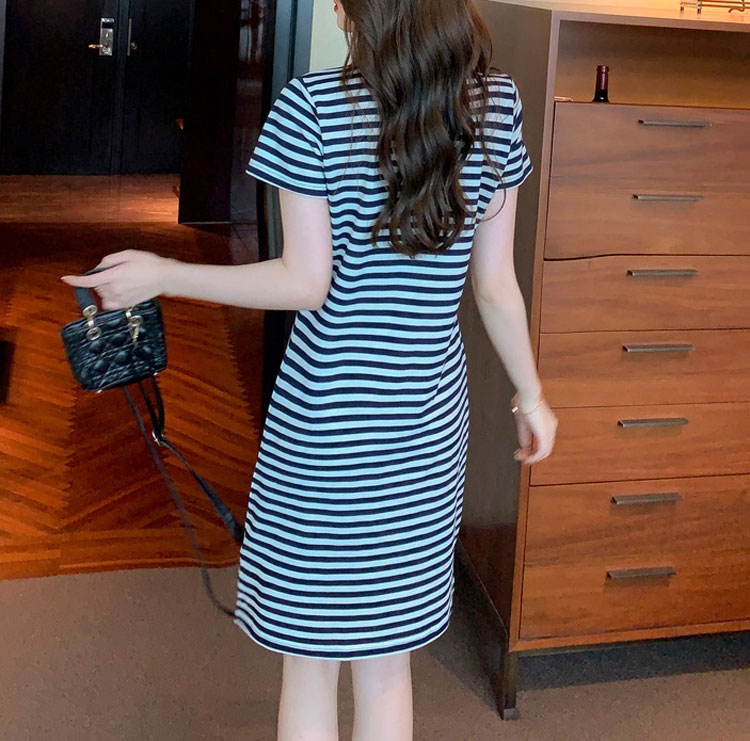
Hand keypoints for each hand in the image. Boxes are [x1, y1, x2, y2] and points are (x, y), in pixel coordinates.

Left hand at [60, 249, 176, 309]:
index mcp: (114, 276)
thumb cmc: (148, 264)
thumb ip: (109, 260)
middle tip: (118, 272)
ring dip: (106, 288)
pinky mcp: (125, 305)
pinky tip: (120, 292)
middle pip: (96, 286)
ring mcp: (120, 299)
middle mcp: (115, 289)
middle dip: (101, 279)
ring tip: (122, 282)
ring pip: (102, 294)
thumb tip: (99, 267)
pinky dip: (109, 298)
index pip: (89, 280)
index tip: (66, 279)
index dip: (75, 280)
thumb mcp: (127, 255)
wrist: (164, 277)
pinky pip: (109, 303)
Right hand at [512, 399, 557, 464]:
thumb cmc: (523, 401)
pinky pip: (542, 451)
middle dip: (532, 455)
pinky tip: (527, 459)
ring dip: (533, 458)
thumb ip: (525, 436)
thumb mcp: (522, 422)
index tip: (522, 452)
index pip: (542, 440)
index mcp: (547, 422)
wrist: (528, 395)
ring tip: (523, 459)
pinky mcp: (545, 434)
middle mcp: (551, 427)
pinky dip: (534, 457)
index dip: (532, 449)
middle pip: (545, 448)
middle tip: (522, 457)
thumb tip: (524, 447)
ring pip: (545, 451)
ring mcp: (550, 431)